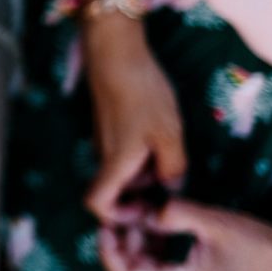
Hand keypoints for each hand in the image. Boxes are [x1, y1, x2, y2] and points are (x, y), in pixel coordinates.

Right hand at [83, 13, 186, 223]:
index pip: (98, 205)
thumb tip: (172, 189)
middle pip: (117, 192)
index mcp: (116, 164)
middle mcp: (105, 157)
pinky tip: (163, 136)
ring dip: (145, 174)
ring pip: (123, 172)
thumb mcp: (169, 134)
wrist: (116, 54)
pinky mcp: (110, 127)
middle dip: (142, 195)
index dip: (117, 217)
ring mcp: (105, 141)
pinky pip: (124, 154)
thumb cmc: (143, 94)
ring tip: (172, 154)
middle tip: (172, 183)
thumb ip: (174, 168)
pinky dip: (142, 156)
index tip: (145, 210)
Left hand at [99, 199, 271, 270]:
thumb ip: (174, 213)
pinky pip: (165, 268)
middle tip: (123, 213)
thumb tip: (145, 211)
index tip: (105, 226)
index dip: (109, 253)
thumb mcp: (213, 221)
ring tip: (140, 213)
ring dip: (139, 244)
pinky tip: (158, 223)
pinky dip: (156, 247)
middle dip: (123, 244)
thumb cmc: (259, 244)